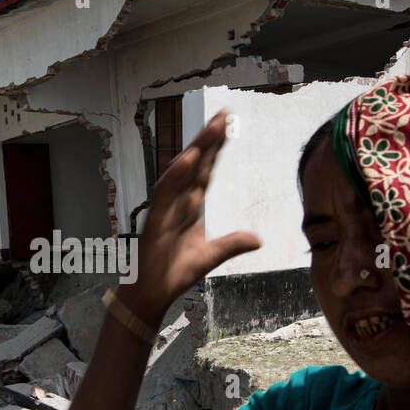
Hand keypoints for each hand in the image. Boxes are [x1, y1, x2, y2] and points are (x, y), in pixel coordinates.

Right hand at [123, 110, 261, 323]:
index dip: (216, 148)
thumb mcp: (211, 256)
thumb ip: (232, 244)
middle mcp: (177, 201)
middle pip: (195, 164)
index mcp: (190, 206)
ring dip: (197, 148)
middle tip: (225, 114)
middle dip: (209, 139)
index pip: (206, 171)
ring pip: (182, 172)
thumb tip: (258, 238)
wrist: (152, 295)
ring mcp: (165, 208)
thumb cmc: (173, 272)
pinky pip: (165, 193)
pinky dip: (176, 175)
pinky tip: (189, 157)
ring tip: (213, 127)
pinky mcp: (155, 220)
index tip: (228, 124)